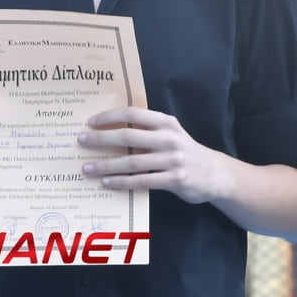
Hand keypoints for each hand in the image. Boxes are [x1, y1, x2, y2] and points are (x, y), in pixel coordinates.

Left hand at [78, 106, 221, 204]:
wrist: (215, 173)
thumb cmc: (183, 151)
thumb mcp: (170, 133)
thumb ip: (146, 130)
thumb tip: (109, 129)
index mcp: (165, 122)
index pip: (132, 113)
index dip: (110, 116)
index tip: (90, 122)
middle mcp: (169, 138)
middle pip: (128, 136)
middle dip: (101, 139)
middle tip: (80, 141)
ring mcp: (173, 159)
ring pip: (132, 162)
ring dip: (106, 165)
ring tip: (87, 168)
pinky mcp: (175, 180)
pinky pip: (142, 181)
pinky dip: (122, 182)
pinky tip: (107, 183)